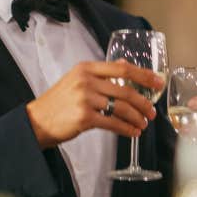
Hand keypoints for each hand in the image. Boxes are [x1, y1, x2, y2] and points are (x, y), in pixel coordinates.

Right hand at [25, 61, 161, 147]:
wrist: (37, 120)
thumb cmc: (59, 101)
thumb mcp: (76, 79)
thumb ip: (100, 73)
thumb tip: (125, 64)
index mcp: (86, 68)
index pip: (122, 68)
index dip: (144, 75)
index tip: (158, 82)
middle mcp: (86, 81)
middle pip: (125, 90)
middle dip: (144, 103)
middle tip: (152, 112)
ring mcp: (85, 99)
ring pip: (121, 108)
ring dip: (137, 118)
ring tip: (143, 124)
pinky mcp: (84, 118)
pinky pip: (113, 123)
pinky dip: (126, 129)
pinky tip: (133, 132)